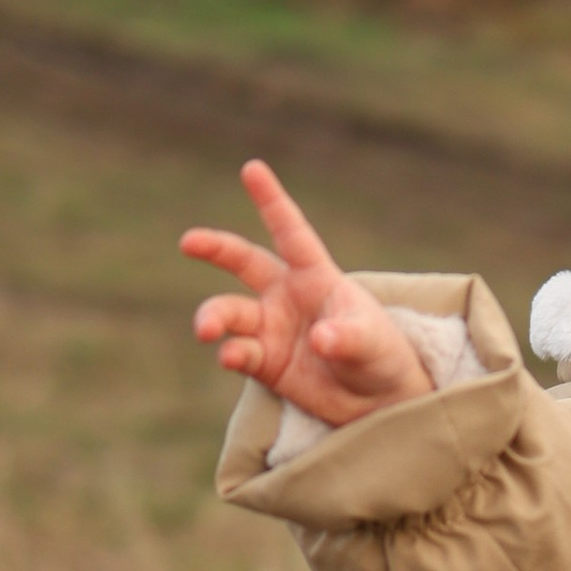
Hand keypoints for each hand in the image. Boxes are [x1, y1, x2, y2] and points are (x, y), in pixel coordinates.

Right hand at [181, 159, 433, 428]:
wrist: (376, 402)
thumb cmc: (381, 357)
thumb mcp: (371, 343)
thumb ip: (348, 338)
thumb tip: (321, 339)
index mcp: (316, 276)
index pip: (290, 231)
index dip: (271, 200)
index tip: (252, 168)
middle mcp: (287, 296)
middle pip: (243, 262)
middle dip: (216, 248)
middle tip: (189, 241)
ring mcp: (271, 328)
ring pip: (230, 312)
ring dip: (214, 317)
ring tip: (206, 330)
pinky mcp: (263, 362)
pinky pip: (237, 351)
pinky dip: (230, 353)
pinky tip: (230, 357)